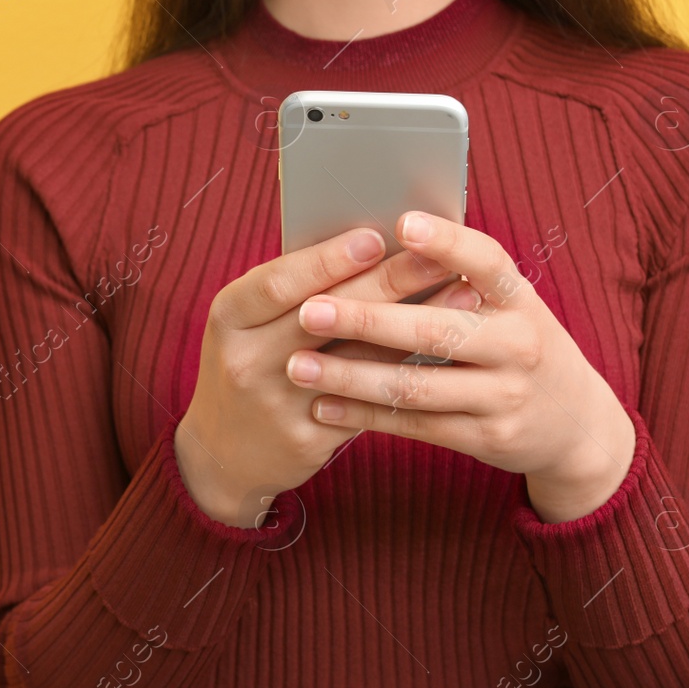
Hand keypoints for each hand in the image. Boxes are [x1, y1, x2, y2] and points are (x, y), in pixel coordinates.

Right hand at [175, 226, 475, 527]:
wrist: (225, 451)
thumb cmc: (251, 363)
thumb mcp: (250, 323)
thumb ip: (298, 290)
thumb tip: (376, 243)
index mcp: (229, 317)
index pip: (279, 281)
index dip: (328, 260)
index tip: (376, 236)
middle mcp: (246, 360)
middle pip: (326, 315)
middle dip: (387, 281)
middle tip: (437, 255)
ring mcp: (275, 403)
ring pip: (357, 360)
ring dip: (415, 325)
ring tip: (463, 296)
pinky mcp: (306, 439)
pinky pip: (367, 402)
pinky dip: (408, 370)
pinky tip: (448, 351)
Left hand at [286, 211, 635, 523]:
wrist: (575, 424)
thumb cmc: (517, 345)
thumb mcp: (509, 308)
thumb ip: (458, 282)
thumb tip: (378, 240)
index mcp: (520, 299)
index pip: (486, 262)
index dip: (448, 242)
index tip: (403, 222)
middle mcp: (518, 344)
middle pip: (434, 330)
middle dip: (366, 319)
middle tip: (307, 309)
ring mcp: (504, 395)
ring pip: (416, 384)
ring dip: (350, 375)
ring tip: (297, 365)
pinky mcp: (487, 437)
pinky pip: (415, 424)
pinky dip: (363, 416)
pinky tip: (321, 406)